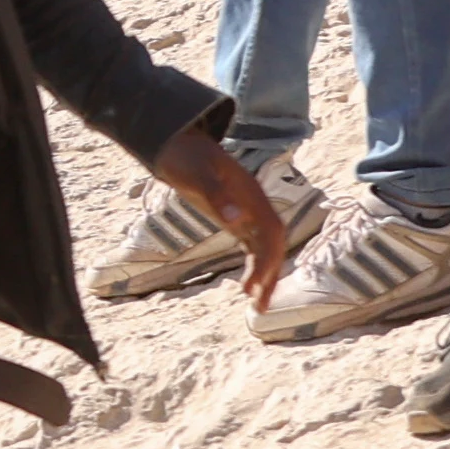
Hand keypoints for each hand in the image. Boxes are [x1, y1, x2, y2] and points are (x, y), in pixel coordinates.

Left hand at [146, 125, 289, 308]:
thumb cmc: (184, 155)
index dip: (267, 259)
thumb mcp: (195, 173)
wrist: (176, 141)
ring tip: (256, 306)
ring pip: (264, 248)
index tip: (254, 285)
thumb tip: (236, 221)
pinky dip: (253, 266)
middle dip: (269, 275)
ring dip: (264, 276)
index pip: (271, 232)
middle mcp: (254, 205)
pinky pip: (252, 246)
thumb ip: (215, 195)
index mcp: (251, 195)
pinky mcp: (235, 217)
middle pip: (273, 245)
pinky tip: (246, 287)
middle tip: (259, 307)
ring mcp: (246, 211)